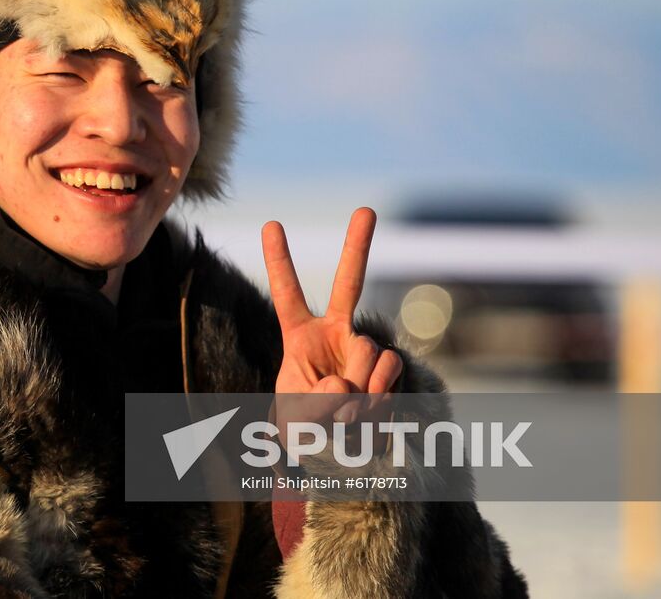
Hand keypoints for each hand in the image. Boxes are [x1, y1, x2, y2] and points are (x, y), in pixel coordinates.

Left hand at [262, 208, 402, 425]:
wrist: (336, 451)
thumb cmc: (303, 427)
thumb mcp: (294, 419)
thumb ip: (313, 403)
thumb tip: (344, 386)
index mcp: (299, 335)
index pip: (288, 293)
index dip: (280, 260)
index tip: (271, 224)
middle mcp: (335, 333)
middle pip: (350, 283)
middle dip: (358, 245)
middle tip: (366, 209)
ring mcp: (363, 348)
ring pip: (370, 351)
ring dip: (360, 386)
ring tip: (345, 415)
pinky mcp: (386, 368)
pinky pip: (389, 371)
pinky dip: (378, 396)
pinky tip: (366, 413)